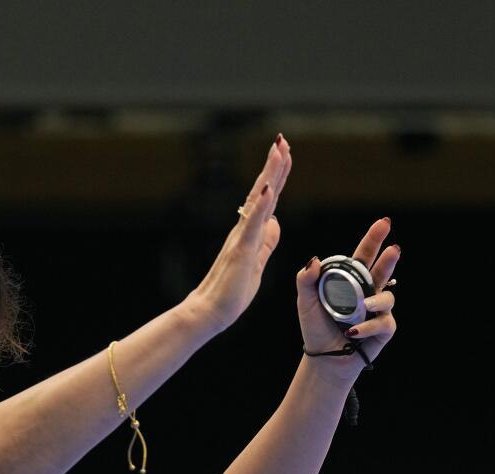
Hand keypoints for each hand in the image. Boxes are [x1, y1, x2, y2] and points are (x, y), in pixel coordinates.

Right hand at [190, 135, 291, 330]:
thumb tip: (276, 222)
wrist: (209, 311)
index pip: (268, 200)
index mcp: (250, 233)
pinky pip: (252, 224)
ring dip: (269, 175)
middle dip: (274, 166)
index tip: (285, 154)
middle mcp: (244, 230)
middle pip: (263, 192)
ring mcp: (242, 238)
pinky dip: (261, 205)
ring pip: (258, 200)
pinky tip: (268, 189)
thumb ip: (266, 243)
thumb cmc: (230, 292)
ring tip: (278, 151)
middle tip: (282, 140)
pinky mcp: (241, 250)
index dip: (277, 177)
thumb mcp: (256, 263)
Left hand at [296, 218, 399, 373]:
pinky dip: (367, 326)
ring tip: (365, 305)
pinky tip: (354, 332)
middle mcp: (368, 291)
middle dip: (390, 257)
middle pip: (383, 269)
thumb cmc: (315, 327)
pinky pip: (382, 322)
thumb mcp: (305, 302)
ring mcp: (378, 309)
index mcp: (350, 280)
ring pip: (387, 296)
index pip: (364, 256)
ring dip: (376, 300)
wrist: (323, 358)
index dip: (374, 239)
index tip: (383, 222)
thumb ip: (306, 280)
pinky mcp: (384, 328)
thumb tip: (315, 259)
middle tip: (394, 247)